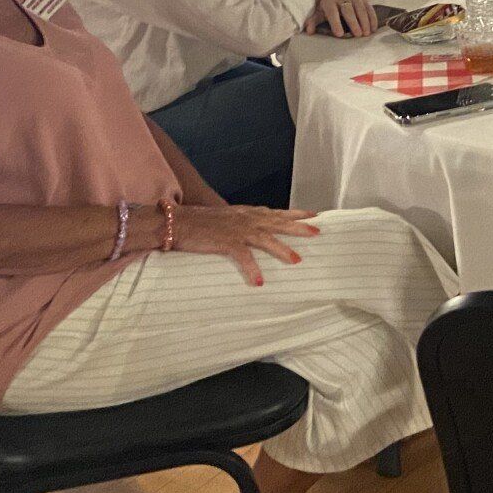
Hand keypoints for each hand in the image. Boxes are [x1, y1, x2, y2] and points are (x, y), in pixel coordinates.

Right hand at [172, 205, 320, 285]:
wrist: (175, 222)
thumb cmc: (198, 222)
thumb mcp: (225, 219)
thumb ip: (240, 224)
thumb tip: (252, 232)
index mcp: (245, 213)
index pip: (276, 211)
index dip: (295, 213)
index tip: (314, 214)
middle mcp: (245, 219)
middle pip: (277, 222)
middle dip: (299, 226)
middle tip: (317, 232)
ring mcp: (236, 230)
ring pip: (266, 238)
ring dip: (282, 249)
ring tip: (297, 260)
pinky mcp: (224, 242)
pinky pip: (242, 257)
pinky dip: (252, 269)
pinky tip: (259, 281)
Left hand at [306, 0, 377, 37]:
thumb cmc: (329, 7)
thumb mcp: (320, 12)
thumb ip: (314, 21)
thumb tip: (309, 31)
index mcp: (329, 1)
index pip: (332, 12)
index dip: (335, 23)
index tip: (339, 34)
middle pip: (348, 10)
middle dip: (353, 23)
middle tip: (357, 35)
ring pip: (361, 9)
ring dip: (365, 22)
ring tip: (366, 34)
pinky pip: (369, 9)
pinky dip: (372, 19)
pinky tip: (373, 29)